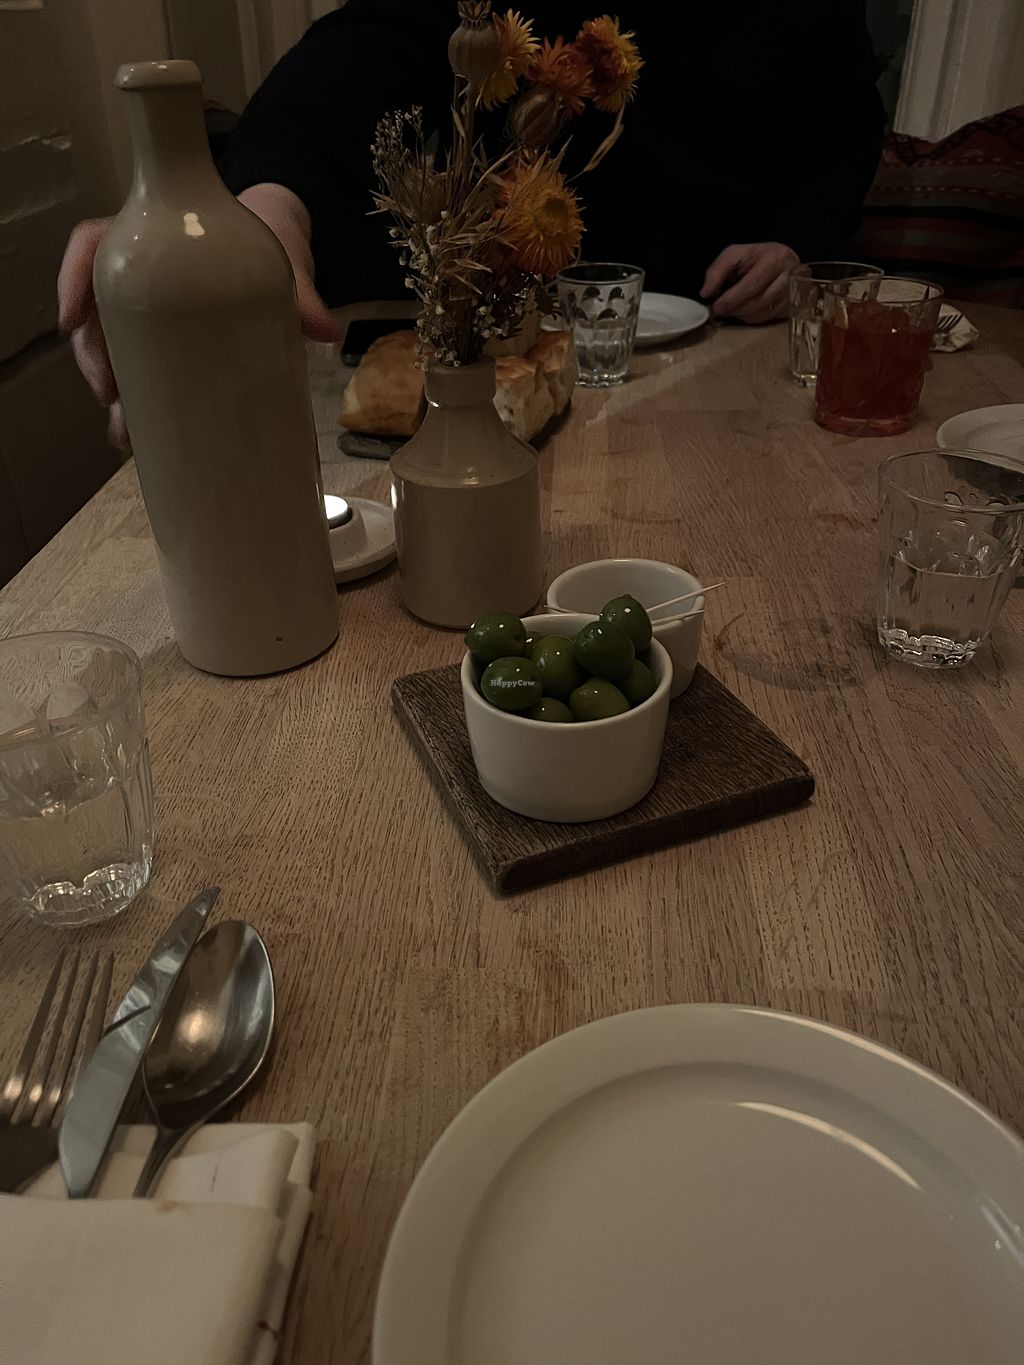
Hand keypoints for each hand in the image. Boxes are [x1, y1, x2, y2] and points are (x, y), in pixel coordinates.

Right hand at [56, 184, 338, 452]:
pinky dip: (138, 404)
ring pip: (113, 347)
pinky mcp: (170, 343)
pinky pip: (141, 369)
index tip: (71, 322)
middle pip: (97, 310)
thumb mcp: (282, 257)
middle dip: (96, 357)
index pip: (94, 244)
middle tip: (110, 396)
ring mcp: (153, 311)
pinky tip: (140, 438)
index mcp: (159, 239)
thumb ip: (302, 292)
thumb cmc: (269, 238)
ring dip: (112, 392)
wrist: (280, 242)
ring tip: (124, 432)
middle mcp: (144, 275)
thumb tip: (327, 331)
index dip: (73, 279)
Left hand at [700, 242, 798, 323]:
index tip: (716, 305)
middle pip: (757, 301)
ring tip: (730, 309)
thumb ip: (717, 270)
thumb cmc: (755, 258)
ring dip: (741, 315)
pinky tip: (744, 311)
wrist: (781, 260)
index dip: (731, 299)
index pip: (750, 285)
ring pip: (762, 312)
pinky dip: (751, 317)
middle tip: (720, 310)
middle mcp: (788, 276)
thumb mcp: (735, 254)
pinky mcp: (791, 305)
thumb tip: (706, 293)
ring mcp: (792, 292)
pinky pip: (767, 318)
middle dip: (735, 309)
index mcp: (774, 259)